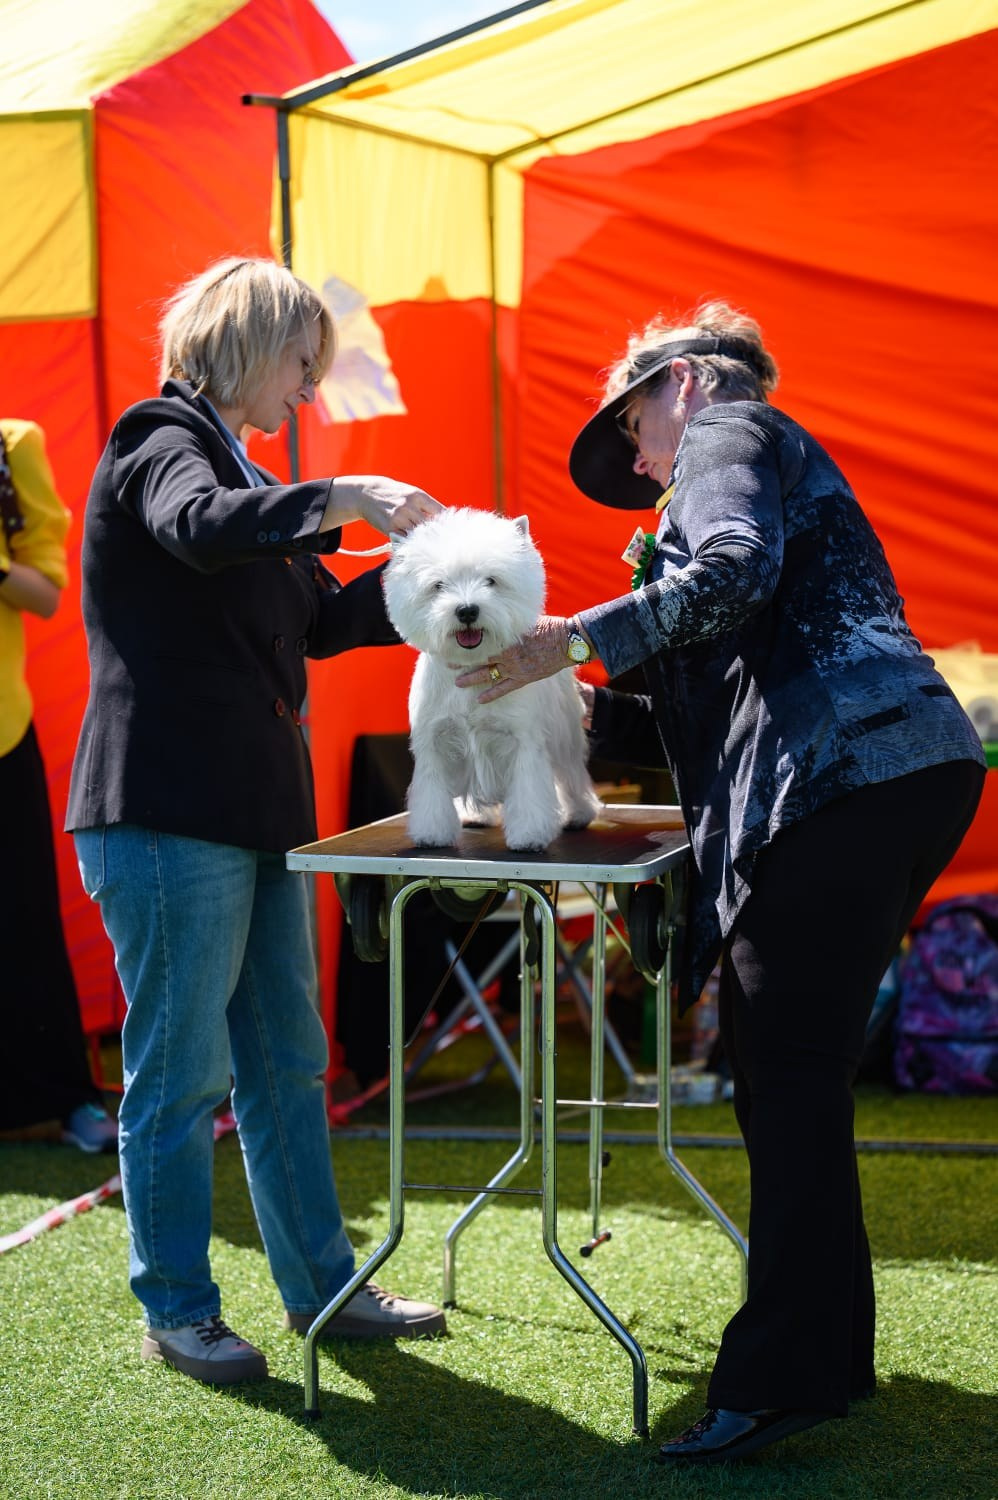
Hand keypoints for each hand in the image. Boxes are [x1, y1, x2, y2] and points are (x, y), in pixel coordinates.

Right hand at [325, 476, 443, 535]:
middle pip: (430, 527)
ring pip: (418, 535)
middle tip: (442, 544)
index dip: (446, 524)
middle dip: (436, 535)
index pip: (440, 512)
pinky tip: (412, 545)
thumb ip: (425, 506)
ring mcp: (399, 518)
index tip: (451, 532)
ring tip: (427, 546)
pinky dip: (410, 544)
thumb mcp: (410, 493)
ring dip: (423, 541)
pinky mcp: (390, 528)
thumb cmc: (393, 494)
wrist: (366, 494)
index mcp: (418, 496)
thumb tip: (444, 522)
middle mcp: (410, 506)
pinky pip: (405, 540)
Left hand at [455, 615, 578, 701]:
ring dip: (471, 678)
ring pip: (487, 673)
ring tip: (457, 682)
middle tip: (448, 662)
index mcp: (507, 637)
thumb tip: (502, 617)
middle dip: (463, 660)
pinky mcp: (523, 678)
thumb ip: (513, 622)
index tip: (455, 641)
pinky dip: (491, 694)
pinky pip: (503, 688)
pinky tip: (479, 700)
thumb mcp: (527, 619)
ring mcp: (514, 667)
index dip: (468, 642)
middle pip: (479, 657)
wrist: (567, 642)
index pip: (482, 639)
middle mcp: (507, 653)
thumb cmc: (550, 627)